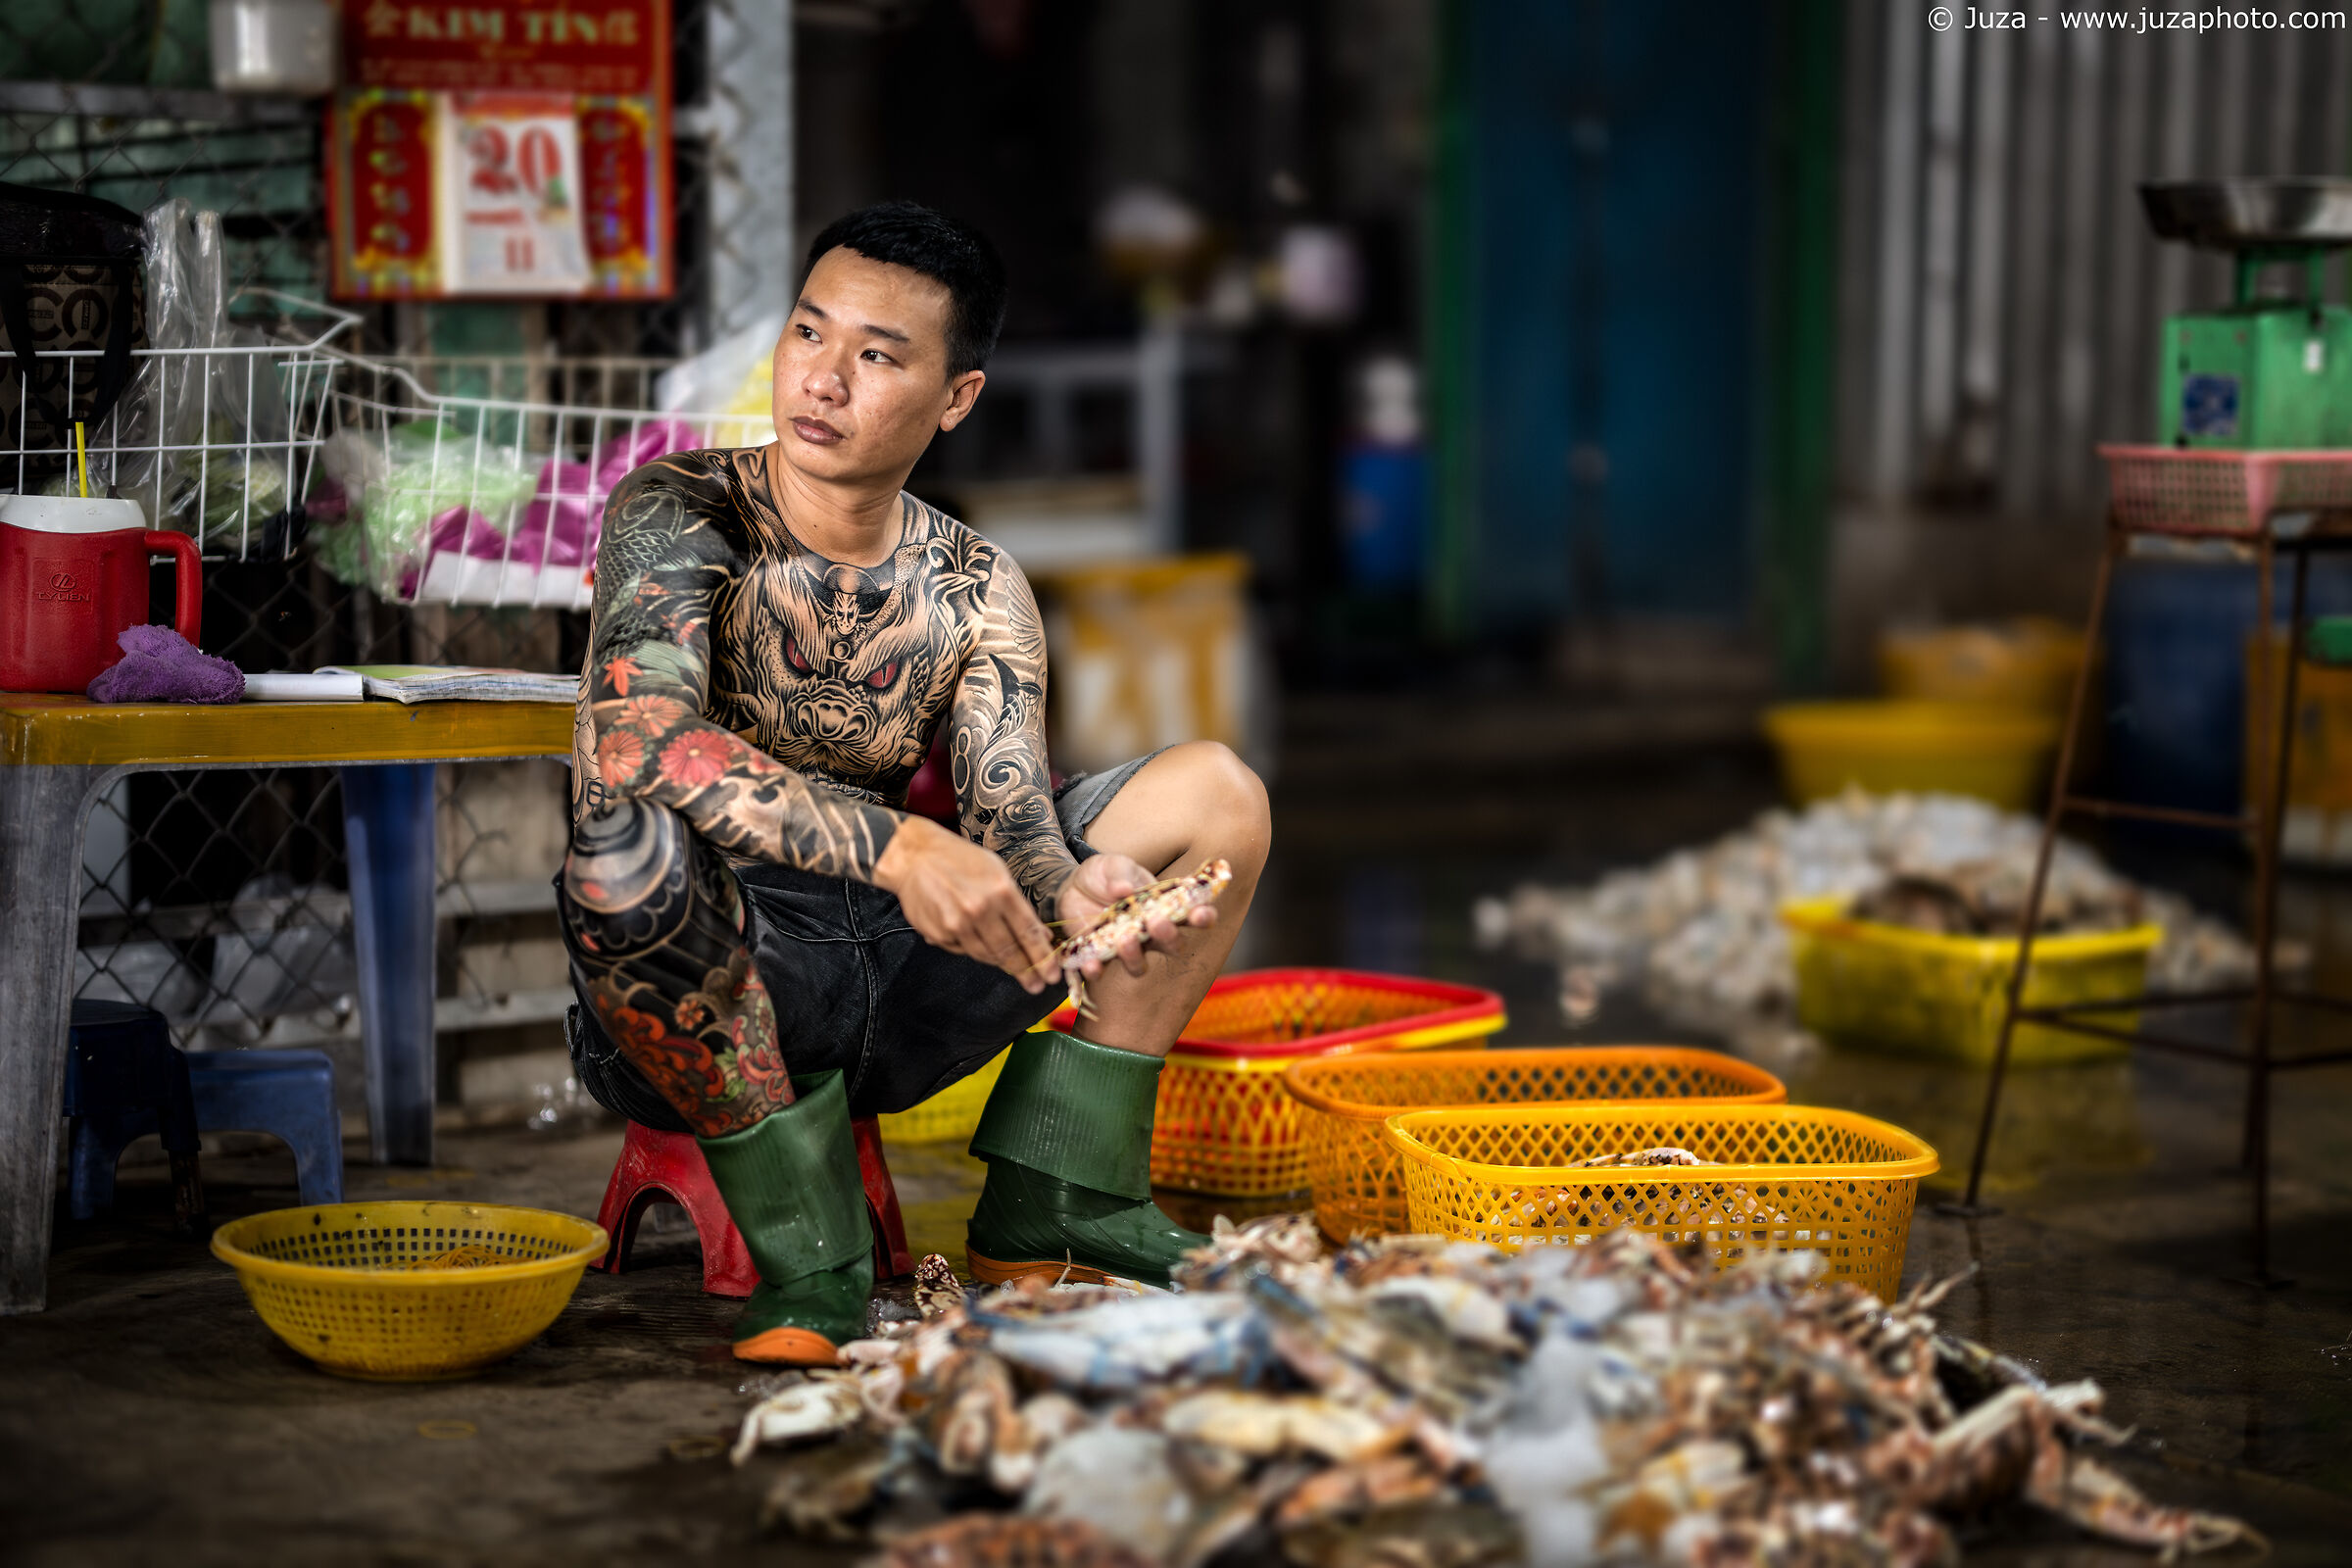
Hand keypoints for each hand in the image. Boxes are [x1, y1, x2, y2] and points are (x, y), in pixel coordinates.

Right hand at [876, 817, 1056, 990]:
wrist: (915, 857)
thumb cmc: (961, 860)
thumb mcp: (998, 872)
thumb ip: (1019, 905)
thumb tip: (1040, 935)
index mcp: (1000, 891)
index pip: (1028, 933)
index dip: (1042, 957)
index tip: (1052, 974)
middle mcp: (979, 910)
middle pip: (1008, 951)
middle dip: (1026, 971)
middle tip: (1036, 985)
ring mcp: (956, 925)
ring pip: (986, 955)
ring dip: (1002, 963)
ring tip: (1014, 968)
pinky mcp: (938, 934)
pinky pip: (963, 950)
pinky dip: (974, 949)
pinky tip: (978, 942)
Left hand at [1054, 852, 1217, 982]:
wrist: (1072, 886)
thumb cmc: (1105, 875)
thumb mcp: (1114, 865)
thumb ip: (1121, 874)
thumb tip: (1125, 889)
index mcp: (1162, 907)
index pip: (1190, 915)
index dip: (1202, 917)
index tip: (1202, 913)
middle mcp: (1149, 933)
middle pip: (1171, 945)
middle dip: (1169, 937)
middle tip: (1158, 922)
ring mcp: (1125, 947)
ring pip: (1139, 965)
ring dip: (1134, 956)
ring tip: (1124, 938)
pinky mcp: (1098, 955)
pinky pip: (1100, 970)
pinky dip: (1096, 969)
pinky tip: (1092, 964)